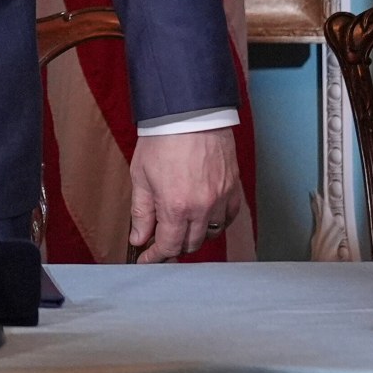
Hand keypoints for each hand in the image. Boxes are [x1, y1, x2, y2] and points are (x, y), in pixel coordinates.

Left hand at [128, 129, 241, 261]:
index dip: (156, 257)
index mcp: (176, 207)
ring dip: (195, 236)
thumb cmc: (163, 138)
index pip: (168, 246)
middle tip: (162, 241)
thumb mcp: (141, 176)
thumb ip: (141, 212)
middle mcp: (202, 207)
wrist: (190, 113)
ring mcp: (220, 198)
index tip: (148, 259)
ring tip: (182, 228)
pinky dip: (217, 222)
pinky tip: (205, 217)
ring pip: (211, 233)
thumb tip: (140, 237)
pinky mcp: (233, 187)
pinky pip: (228, 217)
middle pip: (190, 244)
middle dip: (174, 247)